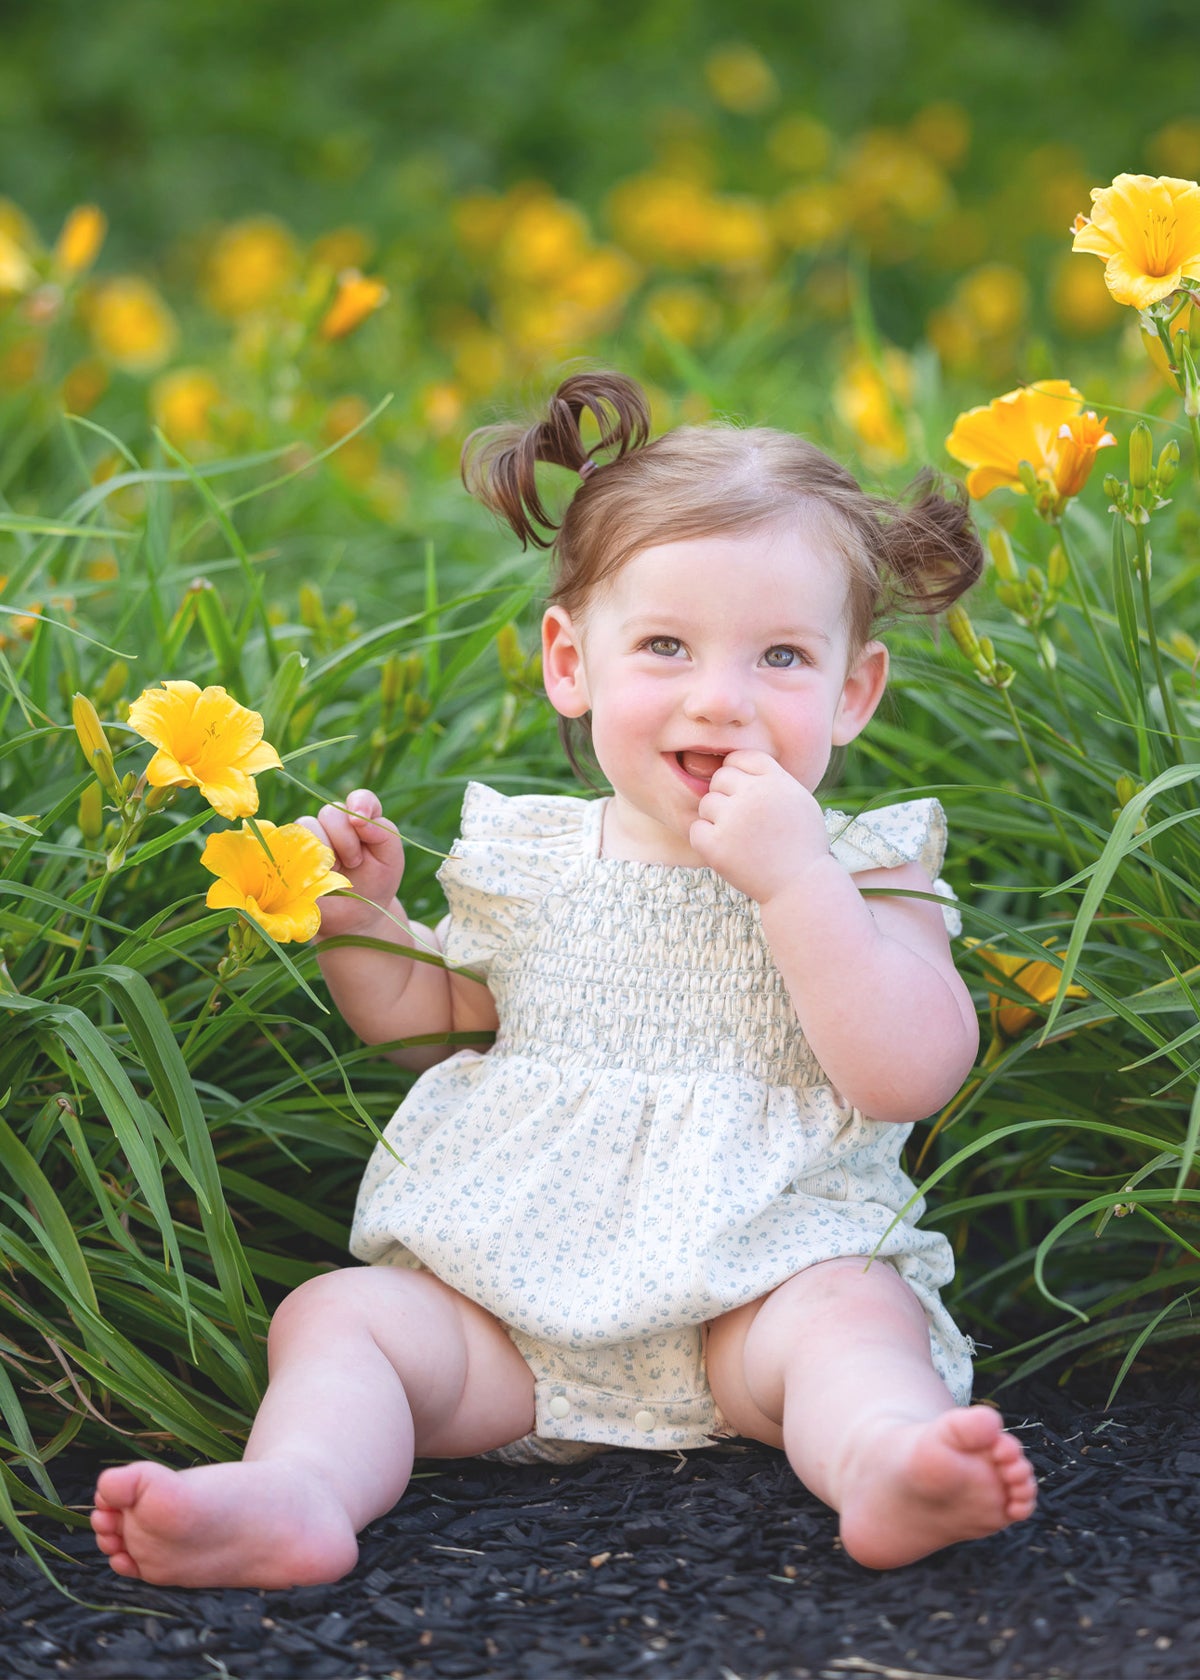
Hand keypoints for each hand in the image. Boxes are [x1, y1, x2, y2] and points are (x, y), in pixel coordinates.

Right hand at [295, 788, 405, 937]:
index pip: (360, 798)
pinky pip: (290, 842)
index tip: (360, 820)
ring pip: (308, 824)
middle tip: (356, 863)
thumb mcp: (391, 859)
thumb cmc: (376, 884)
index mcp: (361, 820)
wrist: (355, 917)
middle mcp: (334, 824)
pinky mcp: (293, 853)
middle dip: (346, 838)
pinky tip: (317, 875)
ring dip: (326, 850)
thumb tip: (360, 818)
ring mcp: (311, 838)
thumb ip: (384, 832)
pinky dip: (305, 858)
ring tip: (337, 873)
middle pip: (332, 812)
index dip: (360, 803)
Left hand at [689, 750, 831, 902]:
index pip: (742, 757)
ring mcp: (734, 819)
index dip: (738, 772)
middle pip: (721, 777)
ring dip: (717, 818)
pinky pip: (696, 829)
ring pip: (706, 803)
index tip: (743, 791)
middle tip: (740, 819)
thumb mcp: (800, 800)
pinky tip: (726, 849)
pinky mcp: (716, 845)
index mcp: (776, 780)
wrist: (801, 885)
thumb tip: (740, 765)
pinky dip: (706, 839)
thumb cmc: (803, 844)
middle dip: (726, 794)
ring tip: (738, 837)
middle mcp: (754, 794)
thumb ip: (773, 779)